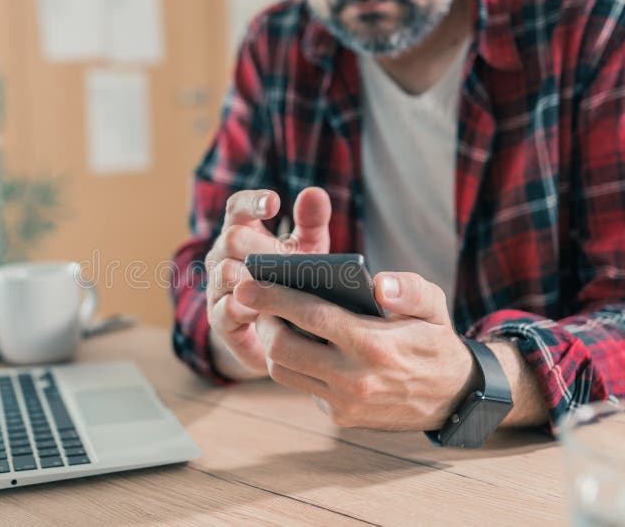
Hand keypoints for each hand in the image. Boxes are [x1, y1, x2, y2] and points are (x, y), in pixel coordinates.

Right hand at [205, 187, 331, 377]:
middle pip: (231, 238)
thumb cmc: (292, 282)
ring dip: (254, 278)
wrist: (280, 331)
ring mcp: (216, 285)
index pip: (238, 207)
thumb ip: (312, 222)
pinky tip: (268, 311)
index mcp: (242, 232)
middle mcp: (222, 254)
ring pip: (224, 272)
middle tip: (291, 260)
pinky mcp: (218, 317)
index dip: (252, 202)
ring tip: (281, 284)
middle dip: (263, 247)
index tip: (274, 202)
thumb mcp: (308, 250)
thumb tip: (314, 192)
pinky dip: (247, 309)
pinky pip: (225, 309)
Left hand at [234, 271, 477, 430]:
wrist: (451, 397)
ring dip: (271, 345)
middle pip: (282, 349)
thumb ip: (409, 289)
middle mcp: (353, 379)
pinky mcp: (339, 416)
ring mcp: (344, 402)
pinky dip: (295, 364)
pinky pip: (302, 386)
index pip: (310, 317)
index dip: (273, 298)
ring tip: (275, 321)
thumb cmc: (434, 341)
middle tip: (259, 301)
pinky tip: (302, 345)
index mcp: (373, 345)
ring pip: (283, 372)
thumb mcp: (434, 307)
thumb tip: (378, 283)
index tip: (248, 284)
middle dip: (263, 321)